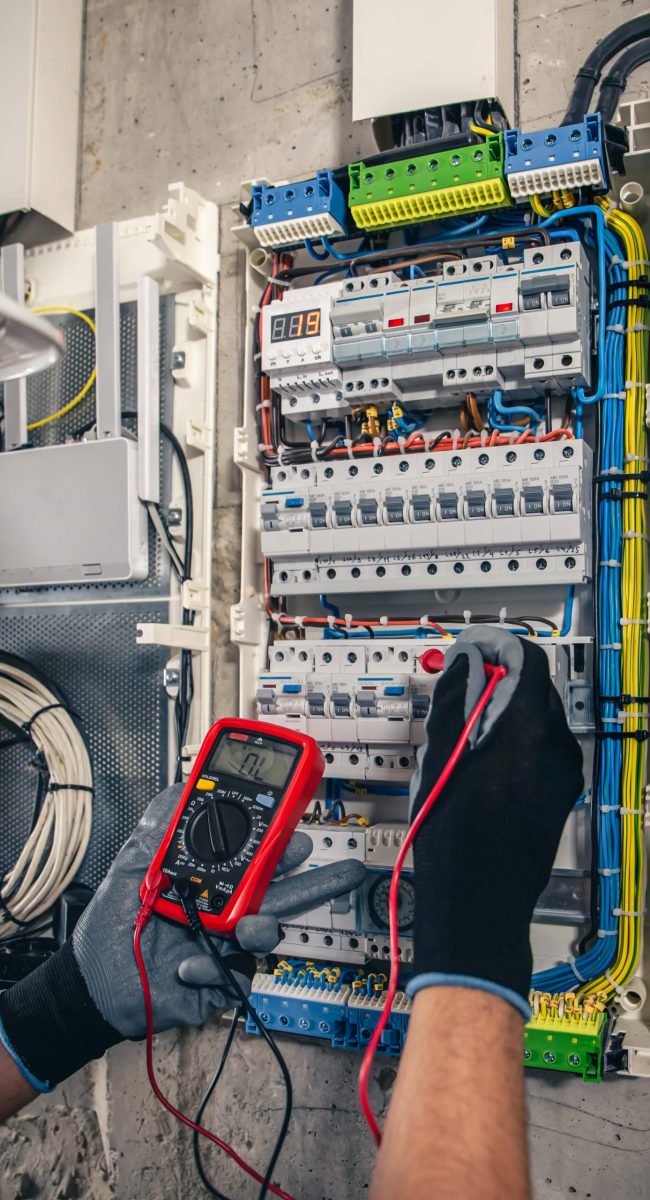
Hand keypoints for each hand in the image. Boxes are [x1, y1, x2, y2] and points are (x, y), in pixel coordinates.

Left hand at [0, 786, 364, 1090]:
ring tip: (246, 927)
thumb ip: (157, 829)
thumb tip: (179, 790)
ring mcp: (226, 945)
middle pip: (280, 892)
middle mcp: (226, 909)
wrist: (92, 983)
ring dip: (262, 928)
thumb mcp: (131, 867)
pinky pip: (234, 973)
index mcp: (212, 877)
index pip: (255, 855)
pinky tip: (185, 962)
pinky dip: (211, 966)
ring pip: (266, 933)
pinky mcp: (219, 979)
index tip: (295, 825)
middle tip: (341, 871)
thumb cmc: (113, 926)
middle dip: (316, 881)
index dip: (279, 841)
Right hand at [408, 626, 583, 1016]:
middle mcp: (556, 749)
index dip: (494, 646)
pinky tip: (478, 763)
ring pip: (537, 718)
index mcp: (529, 731)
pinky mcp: (559, 795)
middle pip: (533, 687)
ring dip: (503, 711)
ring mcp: (563, 775)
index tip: (469, 650)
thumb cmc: (456, 840)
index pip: (525, 658)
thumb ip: (456, 700)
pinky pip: (540, 749)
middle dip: (497, 679)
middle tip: (459, 687)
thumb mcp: (440, 758)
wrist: (478, 902)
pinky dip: (513, 740)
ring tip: (461, 733)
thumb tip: (464, 664)